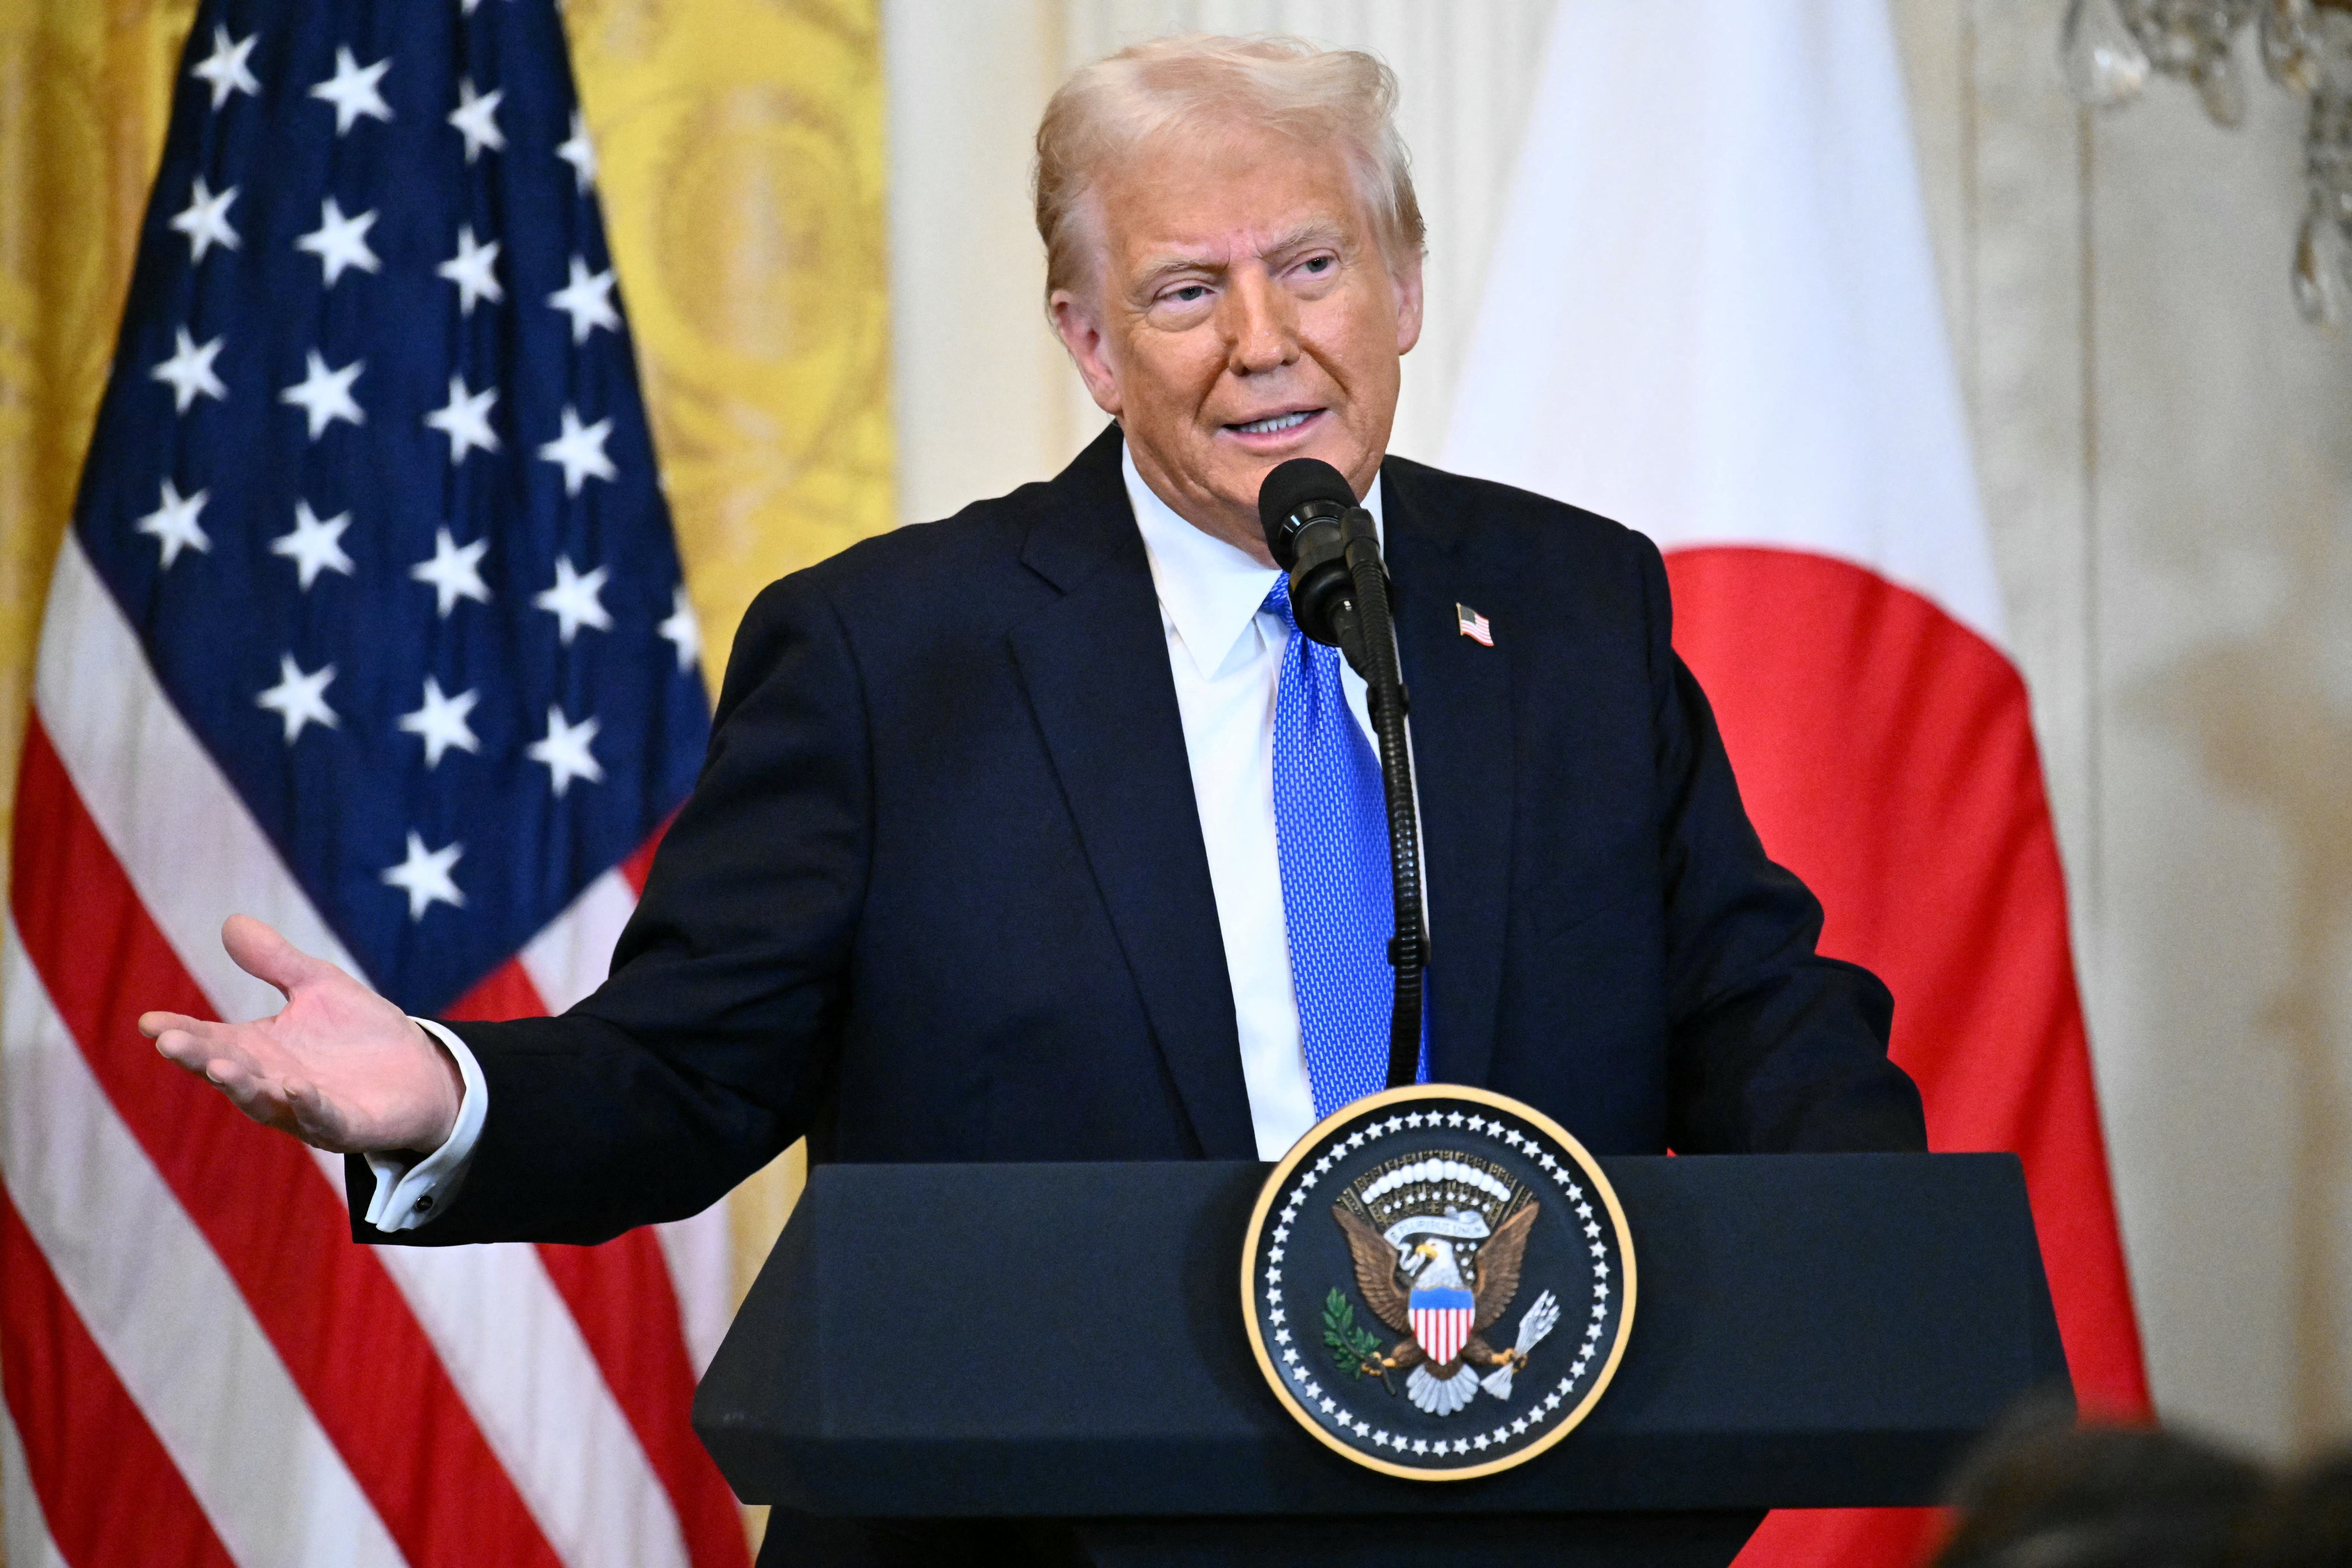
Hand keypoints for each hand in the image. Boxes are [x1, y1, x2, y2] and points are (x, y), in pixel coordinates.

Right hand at [141, 915, 462, 1154]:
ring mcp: (305, 1108)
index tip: (147, 1020)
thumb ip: (276, 961)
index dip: (178, 1030)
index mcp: (259, 1049)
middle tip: (169, 1041)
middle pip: (227, 1069)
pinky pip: (321, 1117)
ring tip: (217, 1065)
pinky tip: (294, 1087)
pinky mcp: (345, 1125)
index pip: (210, 1039)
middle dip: (199, 1057)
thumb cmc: (361, 1032)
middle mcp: (273, 1081)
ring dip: (240, 1085)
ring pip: (263, 1099)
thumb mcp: (319, 985)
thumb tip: (232, 922)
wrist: (421, 1072)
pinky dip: (306, 1104)